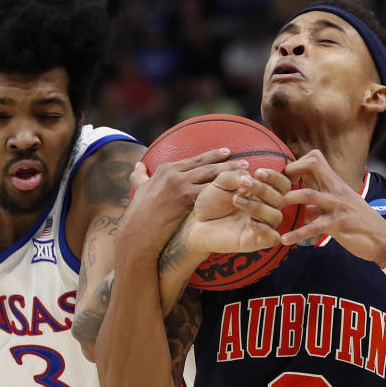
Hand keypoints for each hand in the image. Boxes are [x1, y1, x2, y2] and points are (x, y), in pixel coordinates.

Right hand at [118, 148, 244, 257]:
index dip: (213, 156)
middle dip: (228, 163)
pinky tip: (239, 193)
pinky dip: (226, 192)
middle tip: (245, 163)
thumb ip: (140, 176)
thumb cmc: (138, 215)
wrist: (138, 233)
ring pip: (212, 178)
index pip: (195, 160)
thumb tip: (138, 166)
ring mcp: (181, 187)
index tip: (227, 153)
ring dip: (231, 175)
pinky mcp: (186, 201)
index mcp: (166, 169)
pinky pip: (211, 194)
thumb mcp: (138, 190)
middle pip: (207, 166)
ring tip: (247, 175)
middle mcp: (175, 175)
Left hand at [184, 166, 289, 256]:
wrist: (198, 223)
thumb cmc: (211, 202)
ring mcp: (262, 225)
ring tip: (236, 200)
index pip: (282, 185)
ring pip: (276, 216)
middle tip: (243, 184)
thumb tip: (248, 175)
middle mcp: (266, 209)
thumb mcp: (220, 183)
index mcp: (262, 194)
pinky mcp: (256, 242)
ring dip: (258, 206)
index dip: (275, 177)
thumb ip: (234, 176)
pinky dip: (264, 229)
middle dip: (263, 189)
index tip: (258, 172)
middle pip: (280, 199)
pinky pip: (272, 237)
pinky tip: (249, 222)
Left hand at [280, 149, 385, 264]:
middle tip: (265, 183)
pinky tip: (283, 240)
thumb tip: (301, 205)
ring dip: (286, 200)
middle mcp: (336, 189)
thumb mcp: (339, 206)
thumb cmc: (358, 222)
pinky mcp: (340, 224)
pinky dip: (297, 234)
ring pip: (308, 195)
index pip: (315, 158)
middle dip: (286, 170)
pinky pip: (314, 227)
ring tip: (270, 209)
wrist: (383, 239)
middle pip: (313, 165)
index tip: (282, 177)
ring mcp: (338, 205)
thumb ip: (320, 203)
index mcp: (335, 183)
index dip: (295, 163)